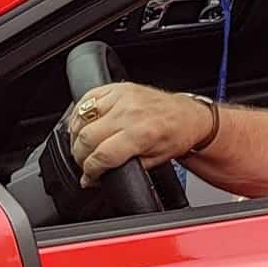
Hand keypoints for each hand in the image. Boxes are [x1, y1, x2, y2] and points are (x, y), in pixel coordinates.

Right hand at [65, 83, 211, 187]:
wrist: (190, 116)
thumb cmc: (176, 137)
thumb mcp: (154, 161)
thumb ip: (123, 170)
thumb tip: (93, 178)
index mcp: (142, 134)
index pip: (102, 156)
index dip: (90, 171)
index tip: (89, 177)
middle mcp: (130, 113)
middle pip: (87, 138)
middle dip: (80, 157)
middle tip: (85, 163)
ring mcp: (123, 97)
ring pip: (82, 118)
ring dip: (76, 136)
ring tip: (84, 147)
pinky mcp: (119, 87)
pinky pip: (87, 99)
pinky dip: (79, 114)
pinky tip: (83, 125)